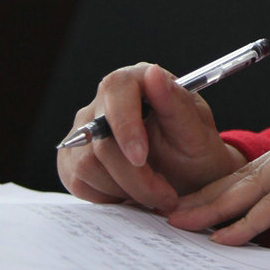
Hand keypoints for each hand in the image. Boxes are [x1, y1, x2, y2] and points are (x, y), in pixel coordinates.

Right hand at [56, 61, 245, 213]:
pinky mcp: (72, 158)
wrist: (188, 181)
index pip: (115, 89)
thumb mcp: (197, 131)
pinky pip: (77, 181)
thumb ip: (176, 103)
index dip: (125, 126)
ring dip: (124, 189)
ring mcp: (83, 130)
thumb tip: (153, 73)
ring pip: (86, 164)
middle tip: (164, 194)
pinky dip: (107, 196)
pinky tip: (131, 192)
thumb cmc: (196, 152)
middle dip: (134, 175)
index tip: (141, 158)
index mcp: (138, 80)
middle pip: (100, 137)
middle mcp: (104, 101)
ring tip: (153, 192)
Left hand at [167, 111, 269, 246]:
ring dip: (219, 207)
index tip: (205, 218)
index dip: (234, 196)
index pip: (268, 173)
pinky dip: (254, 217)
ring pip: (260, 180)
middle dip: (211, 198)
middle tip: (175, 219)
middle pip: (253, 173)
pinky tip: (228, 235)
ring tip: (185, 226)